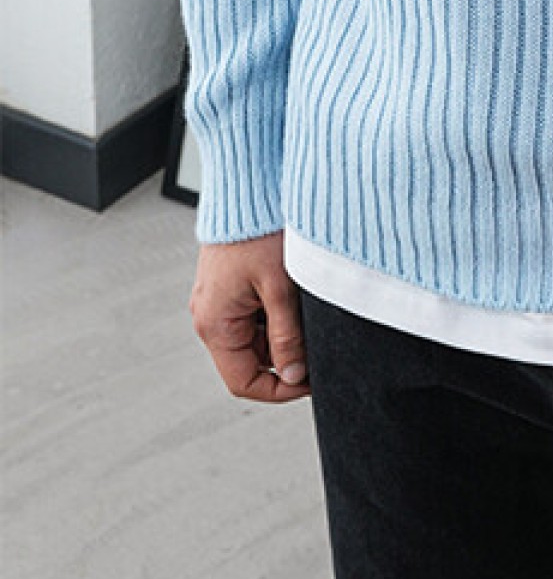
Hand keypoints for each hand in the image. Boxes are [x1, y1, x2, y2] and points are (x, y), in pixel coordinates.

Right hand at [189, 233, 310, 401]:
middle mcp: (210, 315)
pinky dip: (275, 314)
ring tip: (304, 311)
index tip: (309, 382)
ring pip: (255, 338)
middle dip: (285, 358)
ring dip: (282, 334)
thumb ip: (287, 336)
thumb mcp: (280, 289)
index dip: (279, 390)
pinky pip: (253, 315)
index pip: (244, 381)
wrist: (245, 189)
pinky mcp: (228, 286)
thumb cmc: (256, 230)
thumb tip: (294, 374)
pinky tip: (293, 296)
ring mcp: (218, 301)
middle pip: (251, 361)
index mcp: (214, 324)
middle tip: (317, 347)